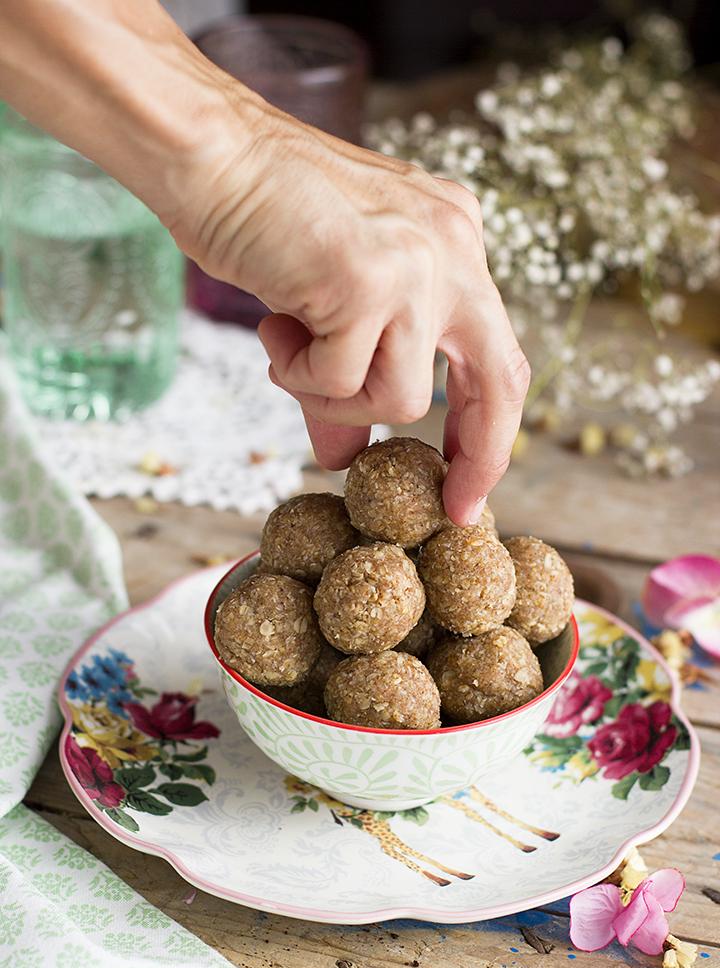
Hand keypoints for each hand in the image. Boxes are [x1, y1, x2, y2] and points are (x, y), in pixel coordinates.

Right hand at [169, 94, 529, 524]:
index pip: (495, 353)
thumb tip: (346, 459)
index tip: (465, 484)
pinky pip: (341, 383)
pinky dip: (298, 375)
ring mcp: (417, 262)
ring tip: (289, 350)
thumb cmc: (258, 216)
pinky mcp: (369, 280)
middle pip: (498, 381)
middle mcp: (453, 247)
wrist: (205, 151)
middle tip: (451, 506)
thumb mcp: (325, 304)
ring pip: (402, 398)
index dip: (487, 427)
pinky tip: (274, 326)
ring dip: (337, 398)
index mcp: (453, 242)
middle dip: (480, 455)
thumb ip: (350, 376)